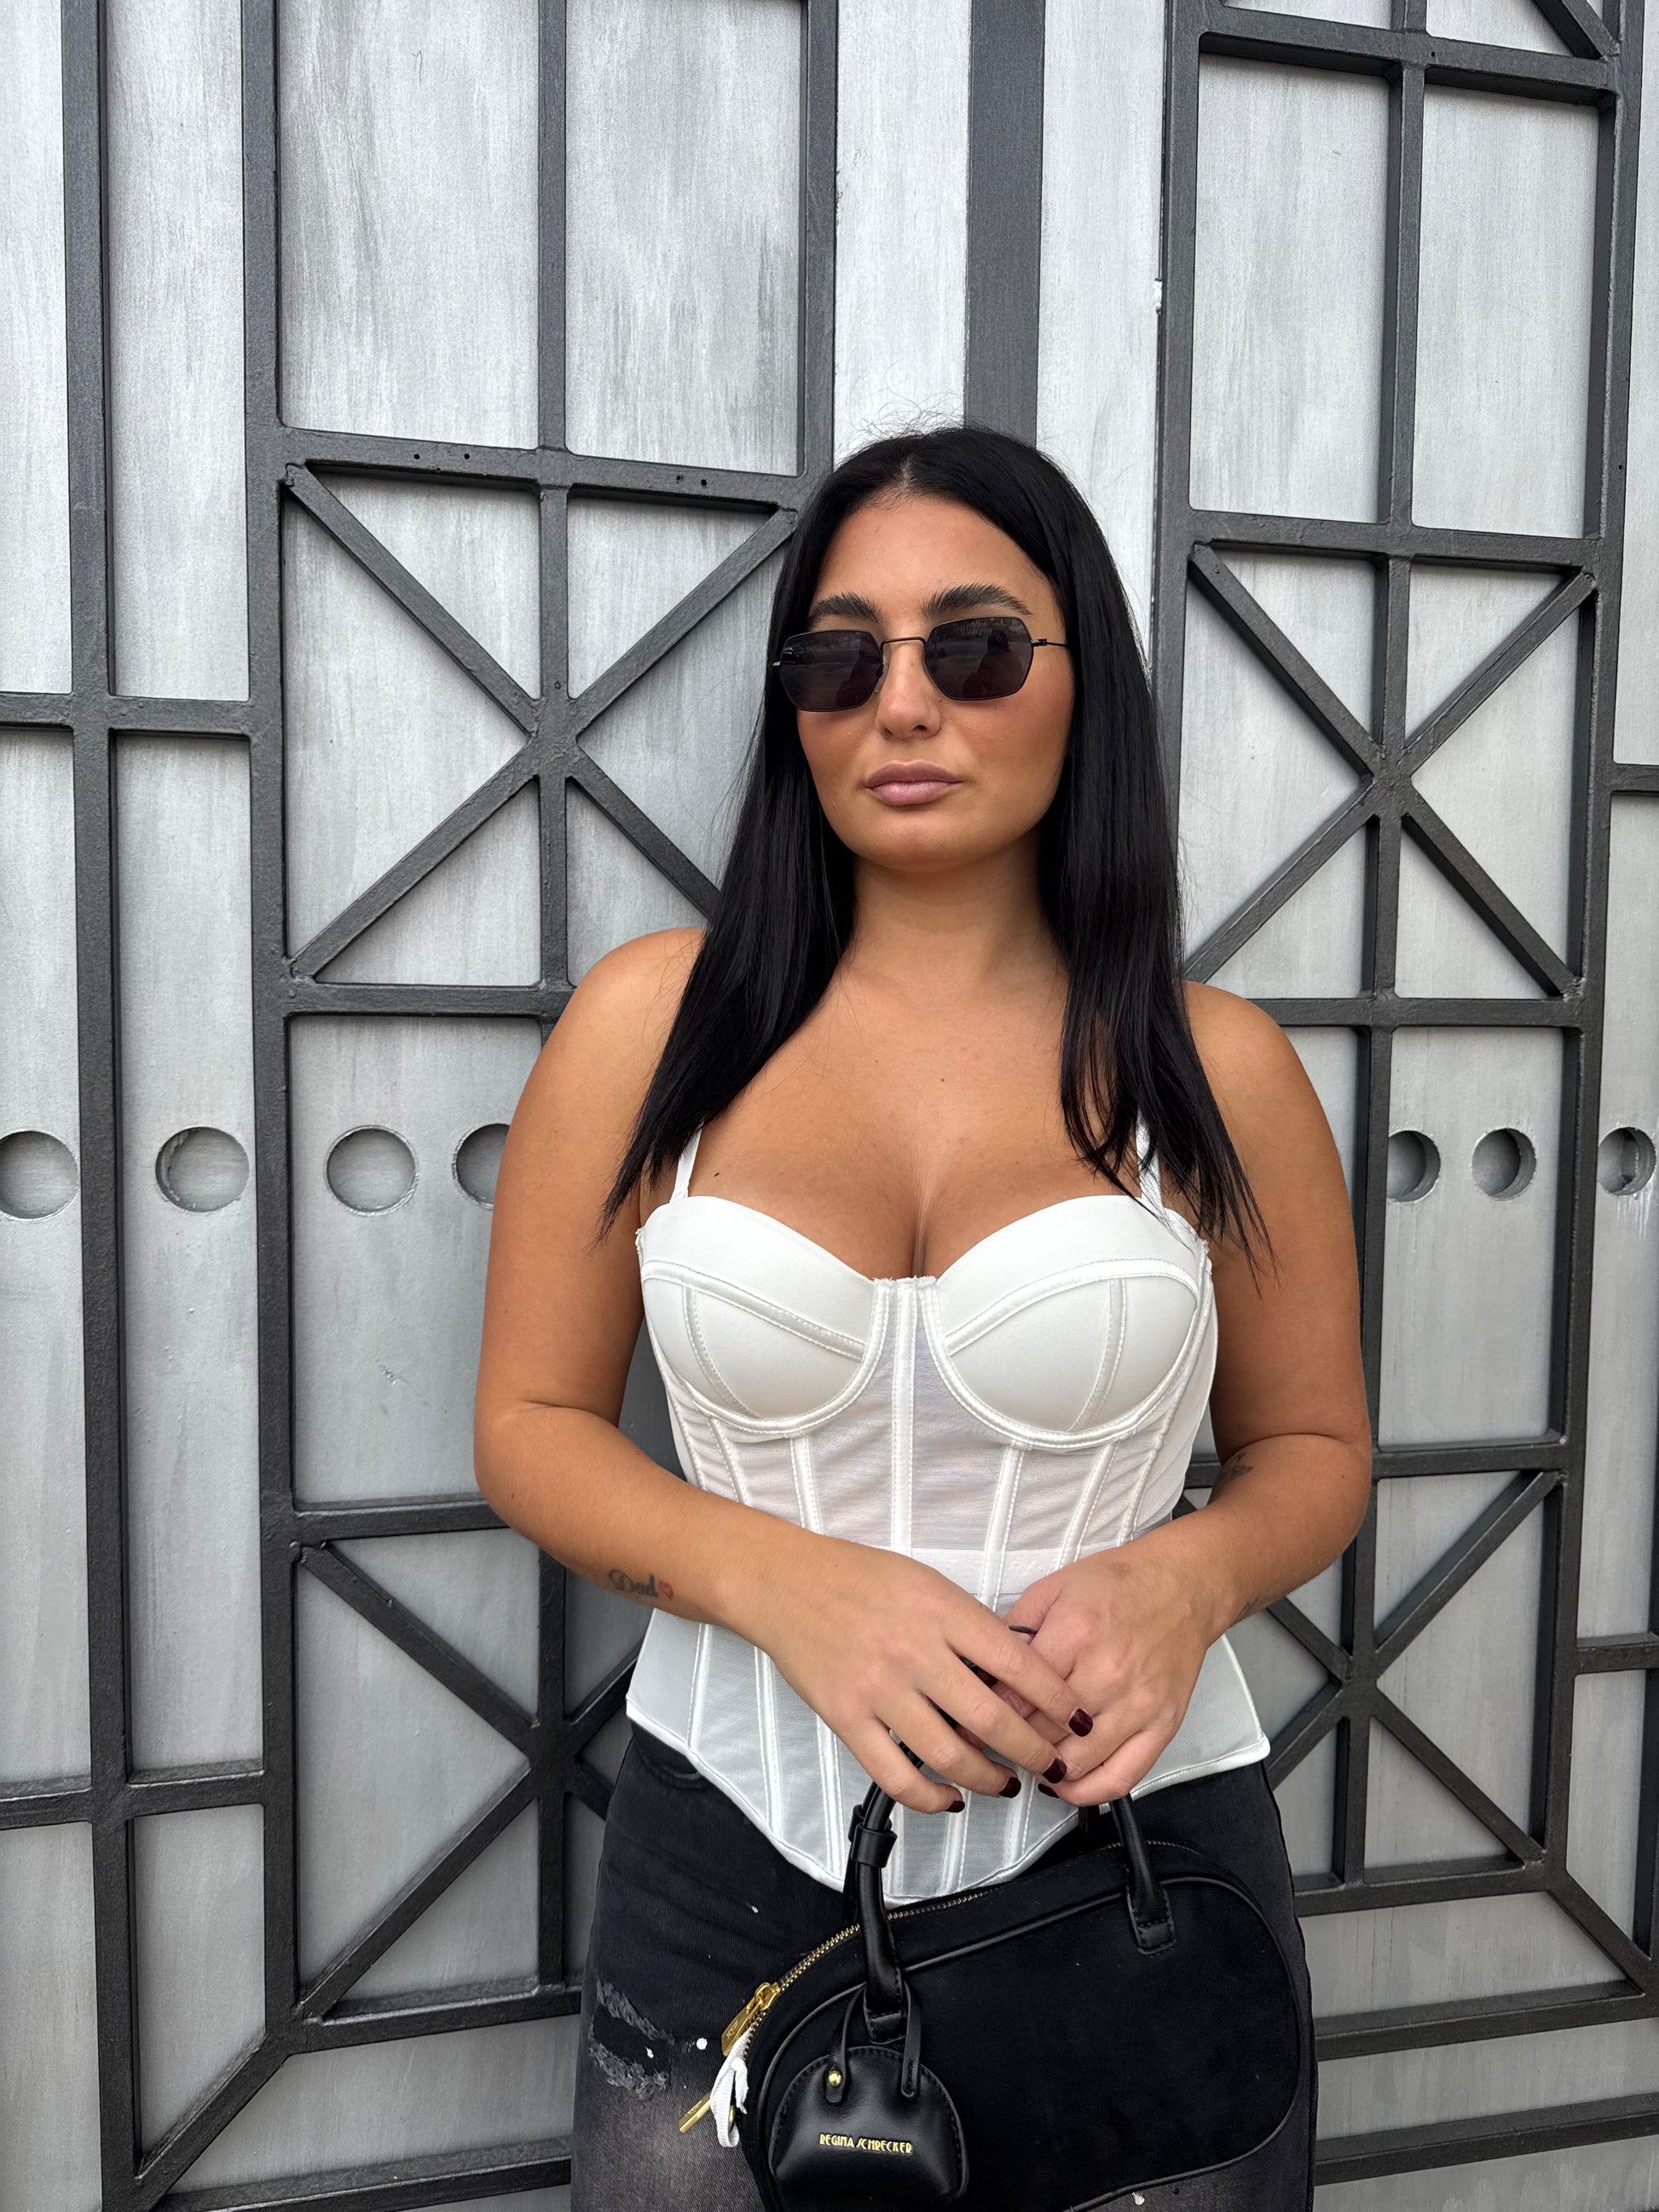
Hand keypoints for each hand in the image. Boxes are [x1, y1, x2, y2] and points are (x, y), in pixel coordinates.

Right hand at [739, 1531, 1092, 1815]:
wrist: (786, 1583)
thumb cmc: (862, 1578)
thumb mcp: (929, 1584)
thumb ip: (970, 1627)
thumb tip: (1019, 1675)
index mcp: (942, 1612)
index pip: (1018, 1665)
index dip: (1057, 1700)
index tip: (1078, 1720)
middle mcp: (914, 1652)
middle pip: (992, 1719)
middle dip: (1034, 1750)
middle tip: (1051, 1762)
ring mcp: (878, 1689)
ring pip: (950, 1754)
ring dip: (988, 1779)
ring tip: (1006, 1783)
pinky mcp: (846, 1718)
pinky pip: (895, 1775)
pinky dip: (929, 1797)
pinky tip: (950, 1799)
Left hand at [1005, 1526, 1220, 1804]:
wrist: (1182, 1586)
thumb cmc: (1118, 1584)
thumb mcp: (1053, 1588)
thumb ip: (1015, 1629)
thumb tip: (982, 1670)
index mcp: (1075, 1634)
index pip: (1016, 1695)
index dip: (988, 1712)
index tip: (976, 1721)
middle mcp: (1107, 1673)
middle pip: (1042, 1732)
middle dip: (1013, 1741)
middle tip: (998, 1741)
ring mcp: (1138, 1705)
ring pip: (1076, 1762)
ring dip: (1045, 1768)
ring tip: (1029, 1758)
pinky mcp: (1162, 1726)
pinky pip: (1122, 1777)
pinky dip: (1089, 1791)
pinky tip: (1066, 1783)